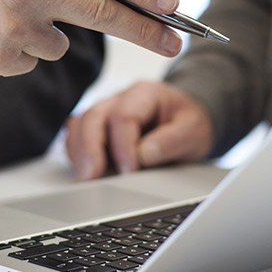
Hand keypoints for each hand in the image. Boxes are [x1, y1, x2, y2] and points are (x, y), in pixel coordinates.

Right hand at [65, 81, 213, 179]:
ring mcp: (106, 111)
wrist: (186, 121)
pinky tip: (84, 170)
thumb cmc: (188, 123)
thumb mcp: (194, 130)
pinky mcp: (98, 128)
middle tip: (91, 176)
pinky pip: (77, 135)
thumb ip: (172, 140)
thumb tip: (144, 154)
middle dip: (90, 148)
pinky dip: (76, 153)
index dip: (123, 145)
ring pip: (80, 124)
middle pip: (94, 116)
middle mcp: (120, 99)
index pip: (123, 116)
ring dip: (79, 151)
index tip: (129, 171)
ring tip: (84, 177)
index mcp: (145, 93)